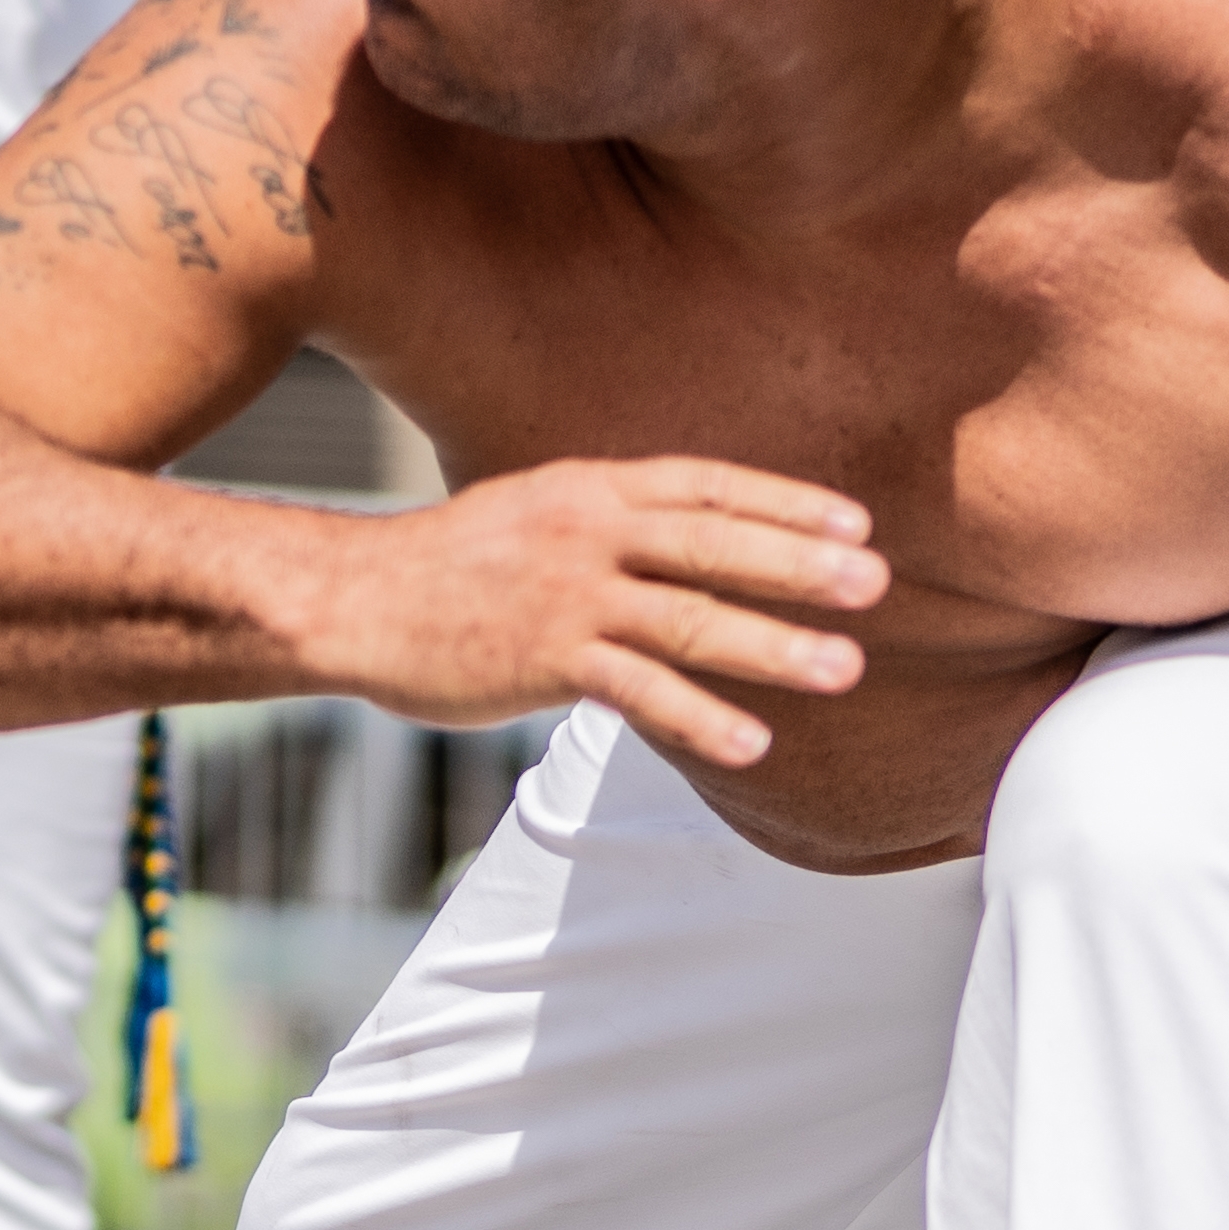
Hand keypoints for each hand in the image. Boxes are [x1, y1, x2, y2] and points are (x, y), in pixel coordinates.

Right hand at [294, 458, 886, 775]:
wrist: (351, 597)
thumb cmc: (447, 564)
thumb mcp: (533, 513)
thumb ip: (608, 524)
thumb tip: (684, 542)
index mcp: (589, 488)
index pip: (706, 485)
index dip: (783, 503)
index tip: (855, 523)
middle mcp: (586, 533)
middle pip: (711, 545)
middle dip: (798, 563)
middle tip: (877, 584)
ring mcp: (566, 596)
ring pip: (688, 619)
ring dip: (772, 644)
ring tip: (844, 668)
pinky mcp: (543, 659)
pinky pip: (636, 691)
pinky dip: (697, 717)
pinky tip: (752, 744)